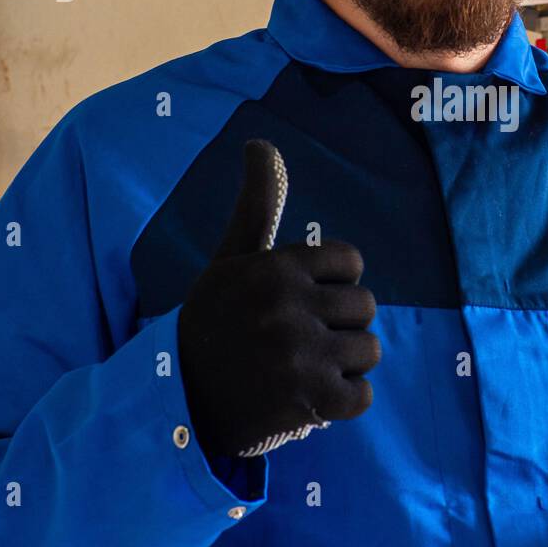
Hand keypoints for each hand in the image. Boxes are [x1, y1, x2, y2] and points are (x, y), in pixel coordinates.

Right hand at [177, 139, 379, 457]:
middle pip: (366, 306)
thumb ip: (258, 203)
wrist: (177, 405)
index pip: (352, 263)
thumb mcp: (231, 260)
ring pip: (370, 350)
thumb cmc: (213, 323)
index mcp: (275, 267)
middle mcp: (287, 308)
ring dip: (343, 366)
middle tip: (300, 342)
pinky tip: (307, 398)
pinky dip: (342, 403)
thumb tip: (260, 142)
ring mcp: (299, 356)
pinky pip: (363, 396)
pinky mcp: (309, 403)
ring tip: (303, 370)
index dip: (332, 285)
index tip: (301, 302)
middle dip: (341, 326)